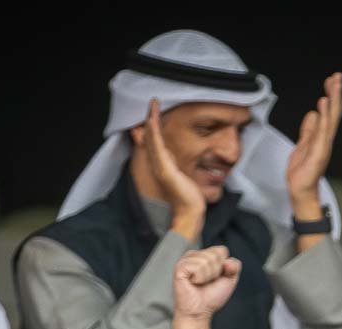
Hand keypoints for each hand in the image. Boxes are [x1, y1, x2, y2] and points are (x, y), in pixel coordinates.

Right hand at [138, 98, 205, 236]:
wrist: (190, 213)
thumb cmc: (189, 197)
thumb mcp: (184, 176)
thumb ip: (179, 166)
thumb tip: (178, 158)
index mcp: (163, 164)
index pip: (156, 140)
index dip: (155, 125)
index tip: (155, 111)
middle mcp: (158, 164)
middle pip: (151, 137)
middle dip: (151, 118)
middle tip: (152, 102)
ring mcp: (160, 166)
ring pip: (152, 139)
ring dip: (152, 121)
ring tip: (153, 106)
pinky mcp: (164, 170)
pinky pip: (157, 148)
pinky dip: (154, 133)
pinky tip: (153, 122)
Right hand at [173, 246, 240, 320]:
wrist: (199, 312)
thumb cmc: (211, 297)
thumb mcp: (229, 280)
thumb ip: (234, 267)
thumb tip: (228, 261)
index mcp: (204, 255)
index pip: (222, 250)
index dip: (224, 267)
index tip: (216, 278)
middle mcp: (194, 255)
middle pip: (216, 255)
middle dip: (216, 272)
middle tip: (207, 282)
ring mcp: (185, 260)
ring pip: (207, 260)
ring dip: (207, 276)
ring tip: (199, 283)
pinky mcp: (179, 267)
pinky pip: (198, 267)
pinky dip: (200, 278)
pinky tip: (193, 283)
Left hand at [285, 72, 341, 213]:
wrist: (300, 190)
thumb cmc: (302, 172)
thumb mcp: (302, 144)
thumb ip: (308, 129)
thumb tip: (313, 114)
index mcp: (322, 136)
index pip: (329, 112)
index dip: (332, 96)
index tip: (332, 81)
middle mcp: (326, 139)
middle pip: (334, 112)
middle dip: (336, 94)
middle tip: (338, 77)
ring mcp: (324, 145)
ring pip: (331, 119)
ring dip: (333, 100)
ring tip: (333, 85)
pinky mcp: (319, 152)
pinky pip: (322, 131)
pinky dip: (324, 116)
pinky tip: (324, 104)